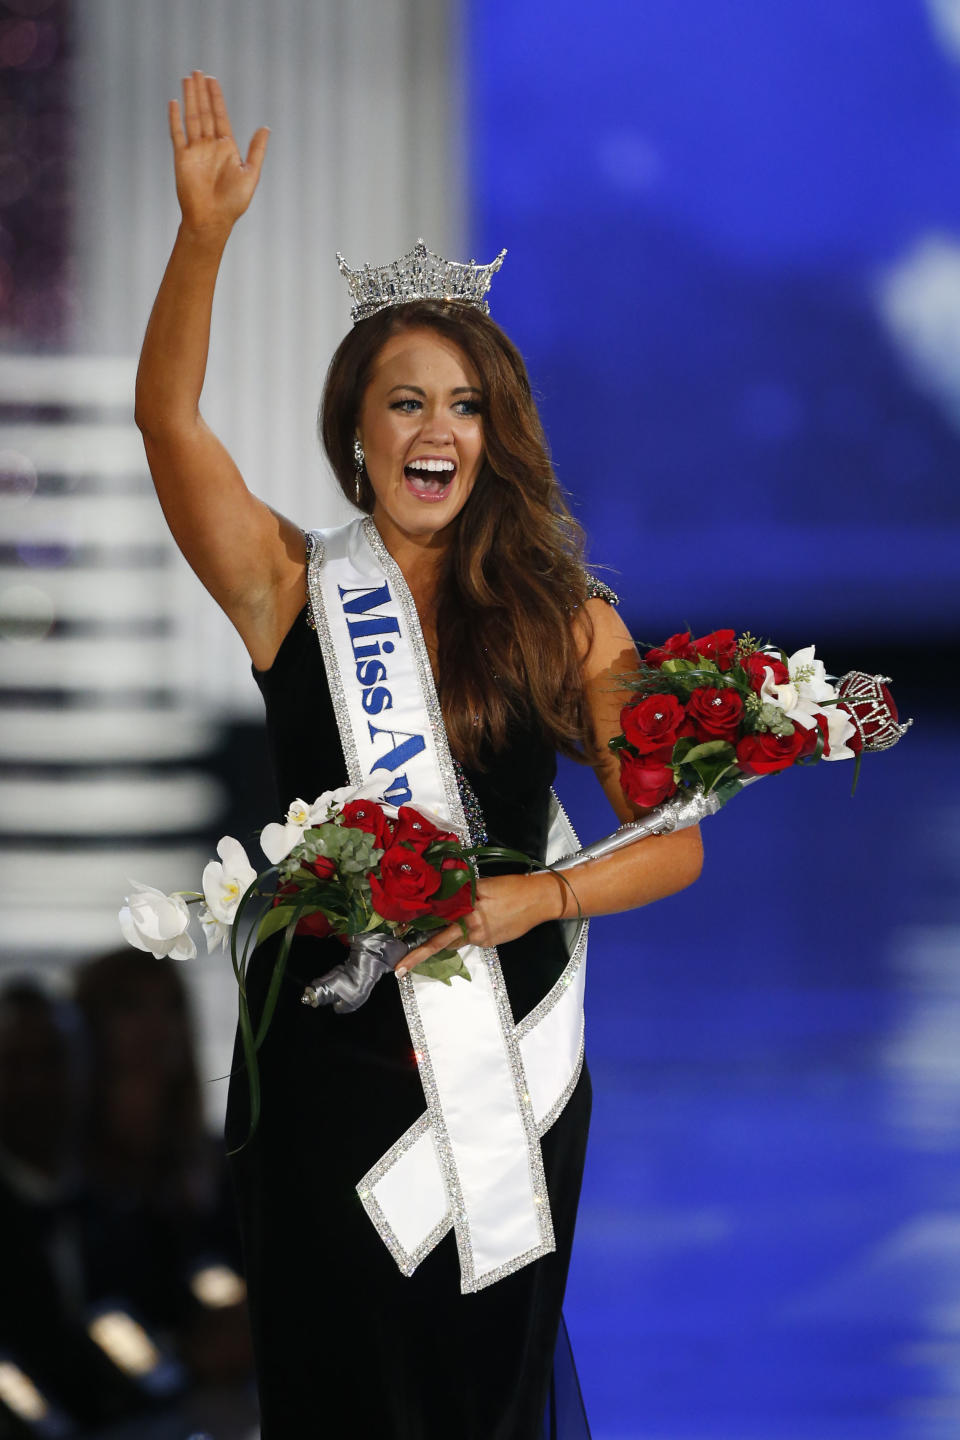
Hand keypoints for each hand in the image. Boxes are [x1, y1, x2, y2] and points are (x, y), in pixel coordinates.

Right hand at [168, 71, 268, 236]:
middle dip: (202, 92)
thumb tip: (265, 127)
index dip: (216, 98)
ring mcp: (195, 151)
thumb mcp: (251, 174)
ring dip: (190, 98)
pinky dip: (175, 118)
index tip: (212, 80)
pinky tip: (174, 103)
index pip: (220, 116)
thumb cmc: (233, 203)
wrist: (212, 220)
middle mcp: (210, 146)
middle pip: (205, 112)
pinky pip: (177, 134)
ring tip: (188, 79)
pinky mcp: (182, 158)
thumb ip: (257, 150)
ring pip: (192, 118)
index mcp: (226, 148)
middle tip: (198, 72)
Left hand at [395, 871, 568, 975]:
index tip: (400, 965)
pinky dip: (469, 929)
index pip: (436, 934)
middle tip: (401, 968)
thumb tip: (443, 897)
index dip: (417, 949)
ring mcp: (482, 939)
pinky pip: (472, 937)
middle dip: (419, 955)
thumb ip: (462, 893)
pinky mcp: (491, 942)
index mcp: (466, 916)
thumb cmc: (512, 888)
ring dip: (448, 935)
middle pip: (441, 943)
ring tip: (444, 931)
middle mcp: (472, 931)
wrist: (539, 900)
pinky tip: (482, 917)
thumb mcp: (484, 886)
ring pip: (457, 938)